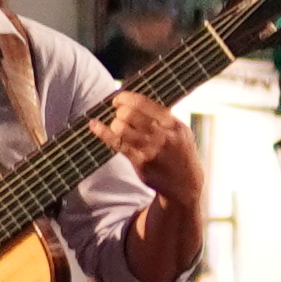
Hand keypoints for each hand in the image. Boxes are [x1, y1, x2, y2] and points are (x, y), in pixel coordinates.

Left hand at [98, 89, 202, 206]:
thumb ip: (163, 116)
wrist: (185, 183)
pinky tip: (94, 126)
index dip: (125, 98)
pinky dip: (103, 133)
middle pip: (130, 114)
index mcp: (172, 124)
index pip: (143, 103)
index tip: (118, 99)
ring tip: (116, 125)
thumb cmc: (179, 152)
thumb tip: (136, 99)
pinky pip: (117, 144)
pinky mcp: (141, 162)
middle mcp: (162, 135)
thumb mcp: (180, 131)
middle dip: (119, 111)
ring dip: (114, 123)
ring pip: (122, 128)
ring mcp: (151, 150)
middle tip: (117, 114)